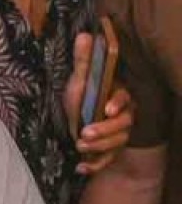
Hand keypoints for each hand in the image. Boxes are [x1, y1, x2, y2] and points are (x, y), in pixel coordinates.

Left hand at [64, 33, 135, 174]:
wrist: (83, 122)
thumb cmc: (84, 96)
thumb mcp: (80, 81)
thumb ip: (83, 62)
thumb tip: (85, 35)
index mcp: (117, 96)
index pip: (125, 99)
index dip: (118, 103)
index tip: (106, 108)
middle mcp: (124, 117)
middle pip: (123, 125)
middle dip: (105, 130)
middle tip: (85, 133)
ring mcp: (119, 135)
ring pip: (117, 143)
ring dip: (99, 147)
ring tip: (79, 145)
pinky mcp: (112, 151)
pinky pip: (107, 161)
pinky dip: (94, 166)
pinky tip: (81, 169)